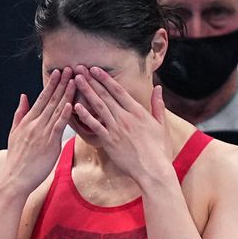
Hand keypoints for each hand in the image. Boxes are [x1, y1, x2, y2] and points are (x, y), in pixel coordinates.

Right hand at [1, 68, 74, 194]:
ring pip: (57, 110)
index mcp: (28, 121)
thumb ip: (20, 114)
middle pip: (51, 100)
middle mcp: (35, 124)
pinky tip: (71, 103)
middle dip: (62, 83)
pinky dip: (65, 115)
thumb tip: (23, 96)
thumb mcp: (14, 133)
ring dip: (67, 94)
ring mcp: (42, 133)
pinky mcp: (49, 144)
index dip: (51, 84)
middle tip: (71, 68)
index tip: (59, 72)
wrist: (14, 179)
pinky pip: (58, 126)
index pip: (42, 98)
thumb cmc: (16, 159)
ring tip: (75, 80)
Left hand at [71, 66, 170, 181]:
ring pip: (98, 107)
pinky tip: (76, 106)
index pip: (118, 90)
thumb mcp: (161, 125)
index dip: (105, 79)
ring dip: (87, 92)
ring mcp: (116, 129)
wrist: (153, 170)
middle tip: (80, 68)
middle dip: (92, 80)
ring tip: (77, 80)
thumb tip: (158, 88)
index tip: (95, 69)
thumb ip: (157, 105)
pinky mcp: (109, 142)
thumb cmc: (159, 150)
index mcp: (138, 112)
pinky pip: (95, 126)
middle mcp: (125, 117)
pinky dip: (85, 116)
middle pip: (106, 95)